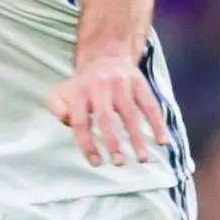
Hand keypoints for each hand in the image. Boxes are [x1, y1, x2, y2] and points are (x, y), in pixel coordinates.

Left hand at [47, 53, 168, 166]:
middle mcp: (100, 86)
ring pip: (131, 114)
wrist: (106, 56)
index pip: (80, 121)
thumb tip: (67, 120)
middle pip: (106, 117)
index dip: (86, 143)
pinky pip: (150, 105)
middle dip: (113, 142)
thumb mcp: (62, 92)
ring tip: (142, 159)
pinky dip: (158, 124)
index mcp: (79, 92)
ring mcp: (121, 84)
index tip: (95, 162)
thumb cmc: (82, 85)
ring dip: (137, 138)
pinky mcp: (139, 83)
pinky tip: (163, 141)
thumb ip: (57, 108)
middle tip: (118, 162)